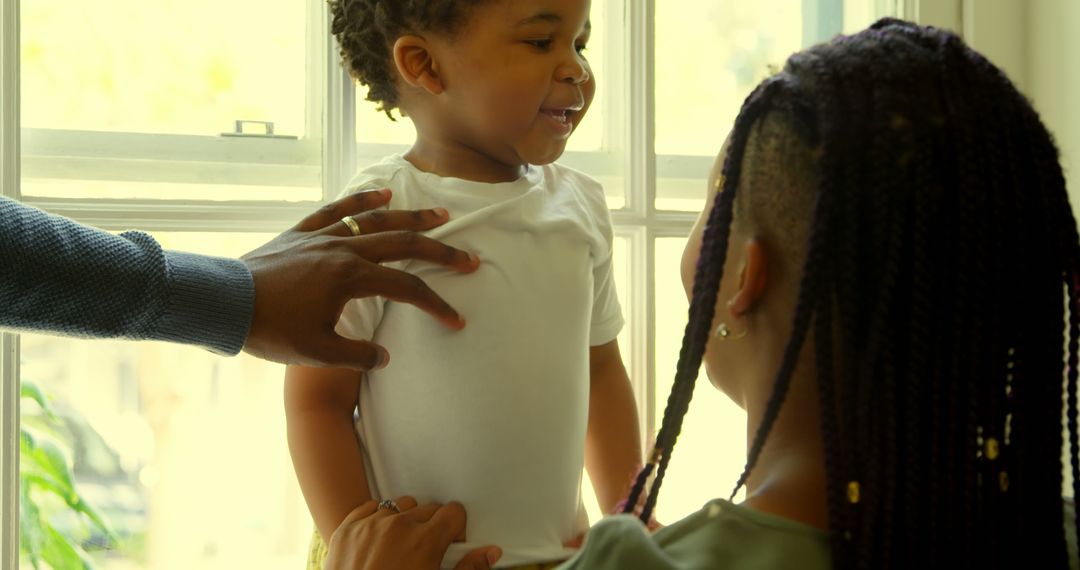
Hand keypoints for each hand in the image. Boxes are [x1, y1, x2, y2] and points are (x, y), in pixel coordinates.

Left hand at [240, 190, 478, 368]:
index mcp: (350, 279)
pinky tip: (383, 194)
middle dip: (440, 251)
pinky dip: (362, 200)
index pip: (407, 289)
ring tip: (439, 216)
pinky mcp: (303, 232)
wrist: (222, 303)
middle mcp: (343, 250)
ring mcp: (323, 236)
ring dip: (411, 218)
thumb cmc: (268, 330)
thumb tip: (383, 356)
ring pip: (376, 221)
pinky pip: (338, 209)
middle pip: (403, 244)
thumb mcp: (315, 353)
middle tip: (467, 258)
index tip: (455, 320)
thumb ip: (355, 355)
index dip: (436, 304)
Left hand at [324, 496, 501, 569]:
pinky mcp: (348, 529)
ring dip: (404, 521)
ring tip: (401, 547)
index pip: (453, 512)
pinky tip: (378, 541)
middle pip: (428, 509)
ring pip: (399, 506)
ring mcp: (370, 525)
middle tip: (426, 552)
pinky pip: (370, 508)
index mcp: (425, 541)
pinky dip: (376, 520)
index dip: (456, 528)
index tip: (451, 541)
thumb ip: (468, 568)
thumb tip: (490, 553)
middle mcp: (398, 526)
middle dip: (431, 527)